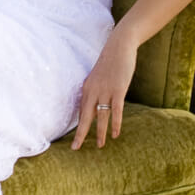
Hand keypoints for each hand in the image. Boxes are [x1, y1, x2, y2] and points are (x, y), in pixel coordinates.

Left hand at [71, 29, 137, 149]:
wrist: (119, 46)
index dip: (79, 126)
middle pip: (85, 117)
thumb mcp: (98, 77)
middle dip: (80, 134)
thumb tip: (94, 103)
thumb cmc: (110, 62)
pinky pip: (116, 110)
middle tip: (75, 148)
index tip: (76, 138)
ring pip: (101, 116)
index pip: (81, 111)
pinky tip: (115, 135)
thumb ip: (95, 90)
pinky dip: (115, 123)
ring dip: (100, 132)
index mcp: (87, 88)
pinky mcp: (118, 90)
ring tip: (100, 146)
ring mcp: (105, 91)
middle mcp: (93, 91)